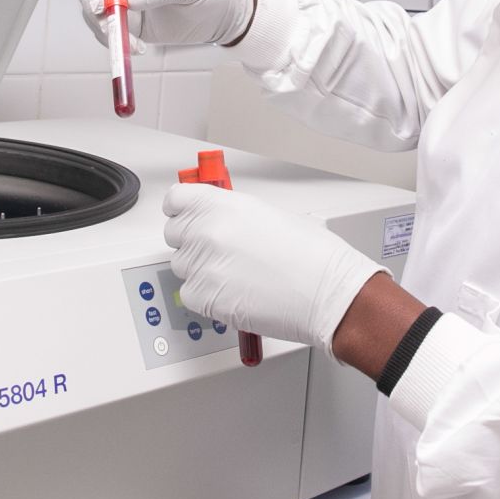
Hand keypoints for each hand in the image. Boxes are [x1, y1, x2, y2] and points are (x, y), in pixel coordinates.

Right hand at [77, 0, 253, 46]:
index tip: (101, 5)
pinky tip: (137, 49)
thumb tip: (127, 0)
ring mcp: (126, 0)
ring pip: (95, 12)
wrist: (221, 15)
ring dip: (106, 30)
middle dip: (94, 8)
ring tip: (133, 44)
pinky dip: (116, 43)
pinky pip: (109, 32)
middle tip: (109, 28)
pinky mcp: (130, 23)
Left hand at [163, 183, 384, 358]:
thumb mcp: (267, 214)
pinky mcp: (205, 298)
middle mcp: (206, 232)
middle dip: (192, 240)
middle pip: (174, 233)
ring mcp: (203, 266)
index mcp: (221, 205)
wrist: (326, 292)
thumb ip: (231, 214)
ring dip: (201, 269)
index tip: (186, 215)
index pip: (175, 200)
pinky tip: (234, 291)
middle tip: (218, 249)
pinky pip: (189, 294)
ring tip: (235, 273)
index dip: (182, 209)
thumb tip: (216, 219)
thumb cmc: (311, 254)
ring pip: (182, 265)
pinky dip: (206, 295)